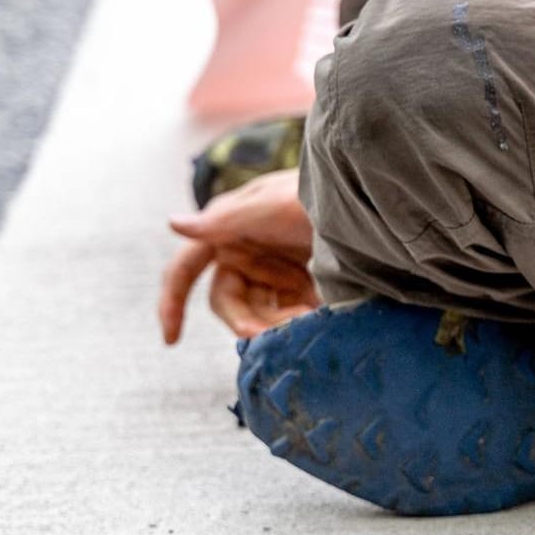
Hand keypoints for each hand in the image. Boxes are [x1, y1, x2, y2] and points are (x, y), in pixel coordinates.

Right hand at [159, 169, 319, 343]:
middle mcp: (243, 252)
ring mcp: (272, 272)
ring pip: (258, 314)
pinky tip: (315, 318)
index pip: (186, 268)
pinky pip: (285, 316)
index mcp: (224, 228)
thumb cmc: (313, 194)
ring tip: (306, 318)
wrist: (363, 202)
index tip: (170, 340)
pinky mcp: (299, 287)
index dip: (172, 303)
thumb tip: (172, 224)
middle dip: (245, 321)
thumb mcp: (270, 204)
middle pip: (228, 301)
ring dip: (276, 324)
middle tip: (266, 336)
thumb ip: (224, 219)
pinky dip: (295, 323)